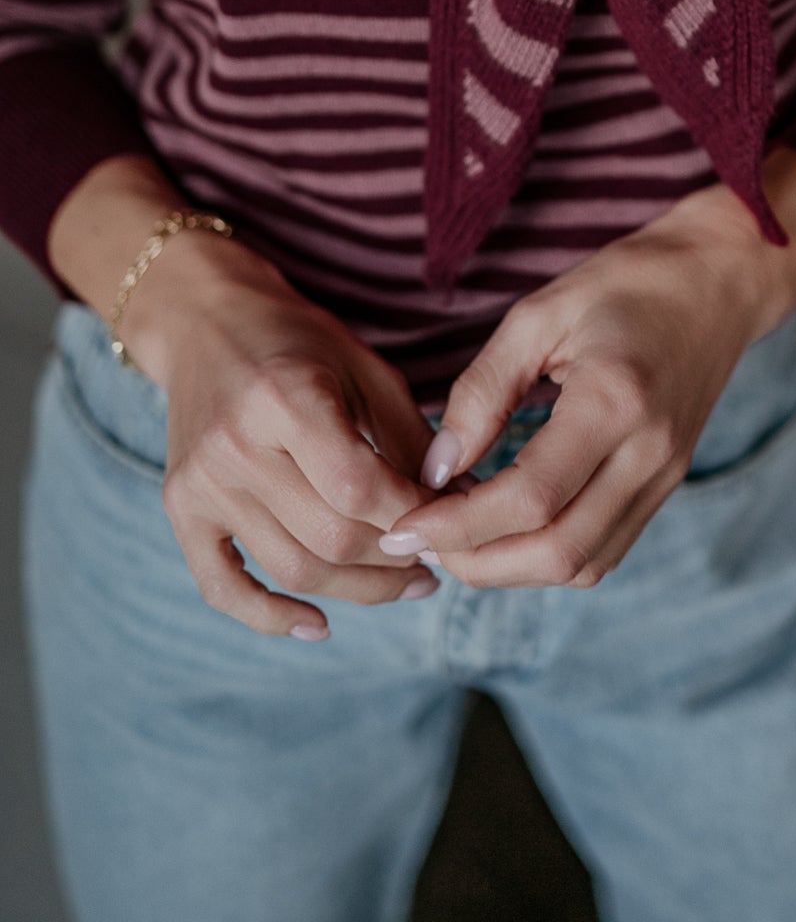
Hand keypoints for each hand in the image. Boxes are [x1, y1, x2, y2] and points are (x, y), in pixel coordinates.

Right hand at [133, 237, 476, 638]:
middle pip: (330, 537)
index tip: (450, 524)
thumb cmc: (299, 341)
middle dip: (395, 559)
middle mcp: (235, 446)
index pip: (360, 488)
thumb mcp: (365, 369)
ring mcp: (201, 483)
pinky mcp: (180, 508)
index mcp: (285, 398)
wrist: (205, 320)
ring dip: (357, 589)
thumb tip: (465, 505)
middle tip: (435, 560)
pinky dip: (269, 618)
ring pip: (291, 568)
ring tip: (403, 583)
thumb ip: (411, 439)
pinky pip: (222, 586)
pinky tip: (319, 624)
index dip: (413, 517)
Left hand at [380, 145, 795, 589]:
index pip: (531, 498)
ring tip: (454, 537)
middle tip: (420, 541)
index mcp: (616, 401)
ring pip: (583, 565)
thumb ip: (483, 390)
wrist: (719, 279)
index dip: (458, 527)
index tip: (403, 526)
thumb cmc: (626, 283)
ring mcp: (666, 476)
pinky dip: (547, 556)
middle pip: (559, 552)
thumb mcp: (539, 314)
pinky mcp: (666, 485)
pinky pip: (604, 551)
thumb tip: (436, 466)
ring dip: (510, 568)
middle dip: (477, 562)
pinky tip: (506, 527)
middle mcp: (649, 453)